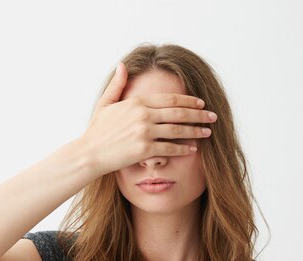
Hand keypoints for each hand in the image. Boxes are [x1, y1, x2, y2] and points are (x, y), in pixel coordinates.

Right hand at [79, 61, 216, 175]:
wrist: (89, 154)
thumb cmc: (97, 130)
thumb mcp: (106, 103)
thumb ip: (117, 84)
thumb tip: (122, 65)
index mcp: (137, 102)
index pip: (170, 99)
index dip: (188, 101)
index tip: (201, 103)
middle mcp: (143, 115)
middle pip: (178, 113)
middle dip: (199, 115)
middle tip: (213, 116)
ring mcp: (144, 132)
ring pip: (177, 130)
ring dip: (196, 131)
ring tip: (208, 132)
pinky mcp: (144, 150)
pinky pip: (169, 148)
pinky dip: (183, 148)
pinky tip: (193, 149)